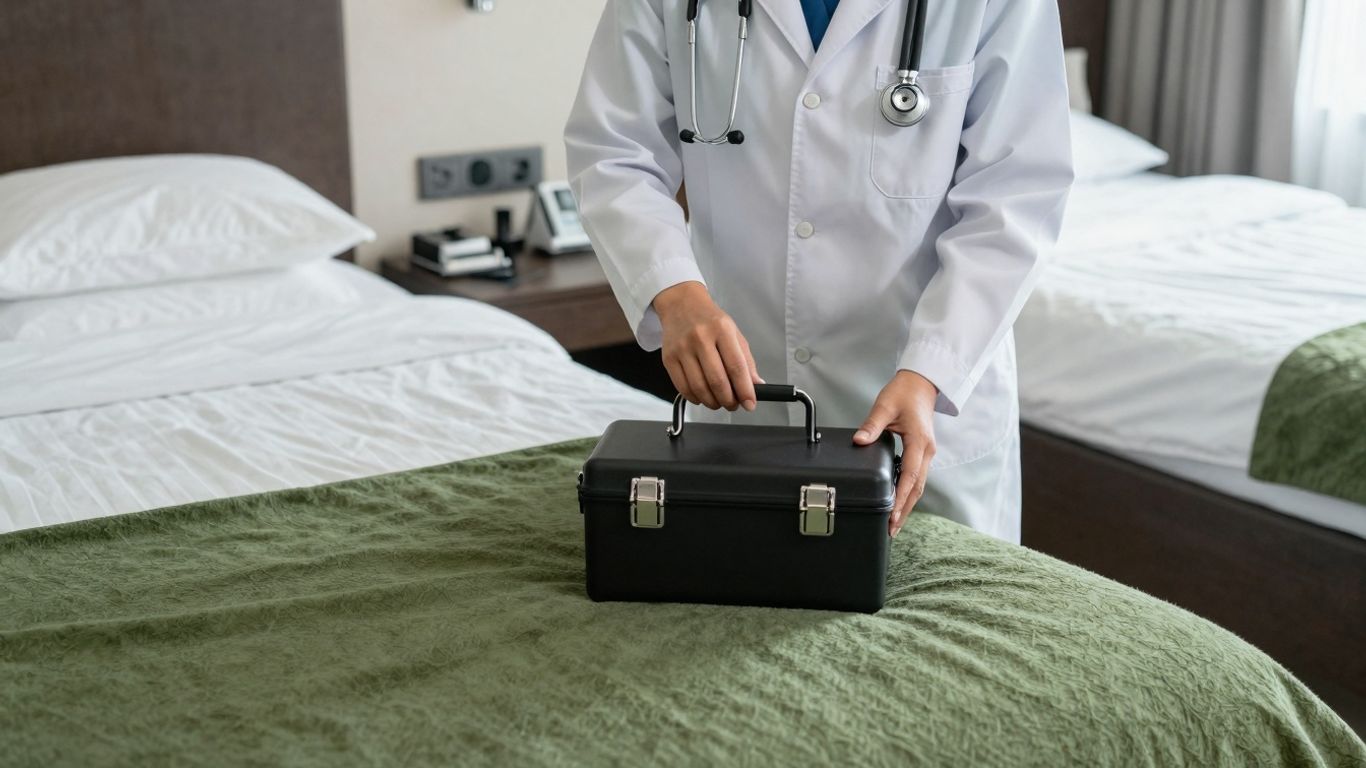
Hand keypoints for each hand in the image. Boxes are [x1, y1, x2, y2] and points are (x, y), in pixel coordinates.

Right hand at [653, 281, 762, 410]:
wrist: (681, 304)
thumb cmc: (710, 320)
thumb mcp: (734, 333)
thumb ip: (746, 360)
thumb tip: (756, 385)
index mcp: (722, 329)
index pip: (736, 366)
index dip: (745, 389)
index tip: (750, 404)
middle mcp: (701, 337)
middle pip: (717, 380)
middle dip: (729, 400)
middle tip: (734, 405)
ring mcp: (682, 348)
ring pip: (699, 387)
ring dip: (713, 402)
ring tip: (719, 402)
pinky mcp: (668, 358)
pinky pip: (683, 387)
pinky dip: (695, 398)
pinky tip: (703, 396)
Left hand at [853, 370, 937, 537]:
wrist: (921, 384)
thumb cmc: (903, 393)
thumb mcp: (884, 406)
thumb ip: (871, 425)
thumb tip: (859, 441)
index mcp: (919, 442)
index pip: (909, 476)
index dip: (900, 498)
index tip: (892, 515)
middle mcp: (926, 451)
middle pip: (916, 488)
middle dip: (905, 510)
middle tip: (891, 529)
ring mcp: (926, 453)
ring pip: (918, 485)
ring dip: (907, 505)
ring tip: (894, 523)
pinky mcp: (921, 453)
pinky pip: (916, 478)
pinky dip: (908, 493)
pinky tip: (897, 503)